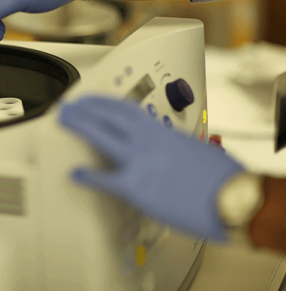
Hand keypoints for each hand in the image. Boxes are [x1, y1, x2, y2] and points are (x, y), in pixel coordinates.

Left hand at [58, 96, 243, 240]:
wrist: (232, 198)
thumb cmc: (221, 178)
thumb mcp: (196, 150)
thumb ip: (176, 147)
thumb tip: (170, 149)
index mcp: (162, 132)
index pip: (127, 110)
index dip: (105, 102)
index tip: (92, 99)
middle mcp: (149, 142)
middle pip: (109, 117)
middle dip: (85, 108)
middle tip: (68, 105)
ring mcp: (141, 162)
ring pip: (102, 136)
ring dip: (80, 125)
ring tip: (64, 120)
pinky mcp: (137, 187)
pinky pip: (106, 179)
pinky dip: (88, 176)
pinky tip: (76, 174)